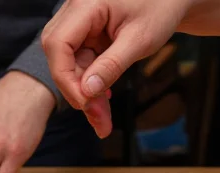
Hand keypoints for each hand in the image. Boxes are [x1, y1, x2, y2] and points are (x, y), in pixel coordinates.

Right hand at [41, 0, 188, 137]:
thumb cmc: (161, 8)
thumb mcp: (140, 39)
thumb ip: (112, 65)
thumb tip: (87, 91)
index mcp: (86, 4)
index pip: (58, 43)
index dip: (65, 77)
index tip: (83, 102)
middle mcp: (76, 10)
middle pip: (58, 54)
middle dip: (75, 87)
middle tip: (96, 116)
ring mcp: (79, 21)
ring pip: (68, 62)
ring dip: (83, 90)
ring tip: (102, 116)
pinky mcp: (85, 33)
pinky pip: (79, 61)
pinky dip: (90, 81)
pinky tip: (102, 97)